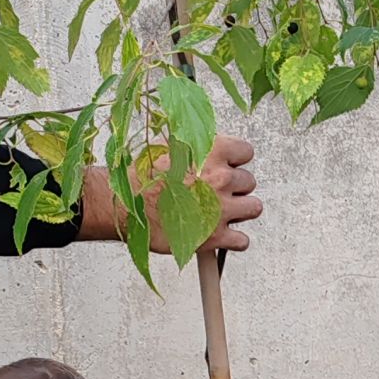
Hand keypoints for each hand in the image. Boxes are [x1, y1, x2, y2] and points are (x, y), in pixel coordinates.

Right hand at [78, 134, 260, 252]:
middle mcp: (220, 178)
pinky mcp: (215, 237)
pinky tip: (220, 234)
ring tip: (220, 211)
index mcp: (212, 151)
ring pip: (253, 208)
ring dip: (240, 210)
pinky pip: (243, 240)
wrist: (125, 205)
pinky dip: (234, 240)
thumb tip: (210, 139)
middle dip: (234, 187)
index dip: (235, 161)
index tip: (223, 168)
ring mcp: (220, 208)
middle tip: (214, 192)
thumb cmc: (142, 175)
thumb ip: (196, 142)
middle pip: (249, 181)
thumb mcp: (169, 144)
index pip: (246, 152)